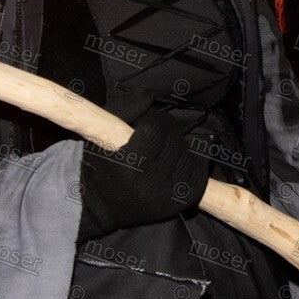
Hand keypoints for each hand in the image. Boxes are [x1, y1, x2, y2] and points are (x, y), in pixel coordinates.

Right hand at [78, 108, 210, 241]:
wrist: (99, 203)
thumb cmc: (99, 163)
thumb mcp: (102, 131)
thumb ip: (127, 108)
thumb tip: (149, 94)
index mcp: (130, 165)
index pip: (156, 130)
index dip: (153, 120)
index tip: (144, 122)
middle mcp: (152, 184)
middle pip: (174, 141)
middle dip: (167, 130)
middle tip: (155, 132)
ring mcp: (167, 196)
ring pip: (188, 155)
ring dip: (179, 144)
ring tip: (163, 146)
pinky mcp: (179, 204)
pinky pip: (198, 174)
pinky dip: (194, 161)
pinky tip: (179, 157)